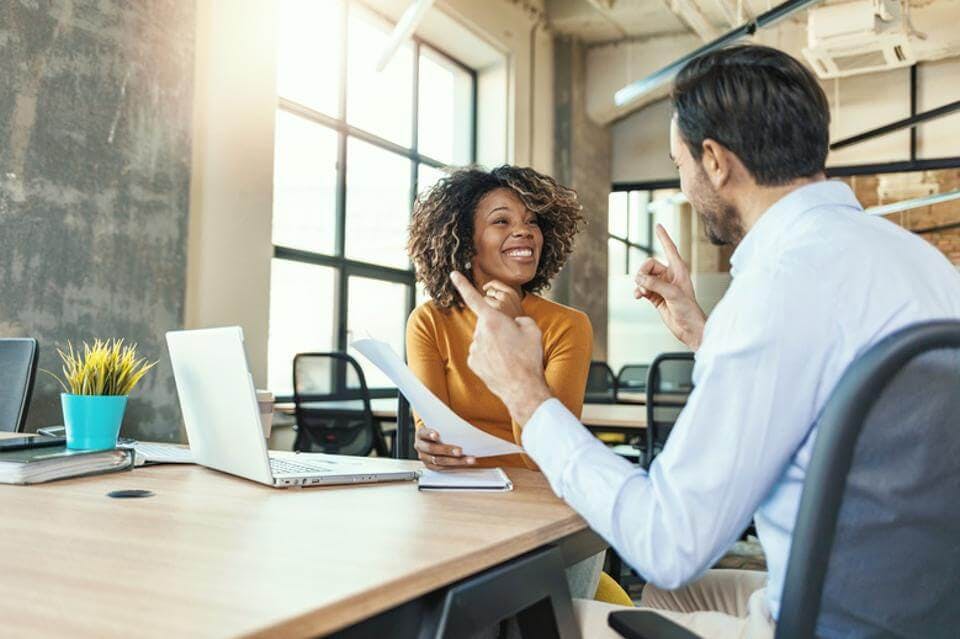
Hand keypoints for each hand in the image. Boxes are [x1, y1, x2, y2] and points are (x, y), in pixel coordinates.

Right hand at [415, 426, 475, 469]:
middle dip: (447, 450)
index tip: (437, 435)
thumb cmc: (437, 430)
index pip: (424, 433)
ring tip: (468, 460)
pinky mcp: (430, 466)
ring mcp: (424, 457)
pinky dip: (454, 467)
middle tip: (460, 451)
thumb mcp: (437, 425)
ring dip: (455, 461)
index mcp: (421, 434)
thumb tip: (462, 426)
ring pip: (438, 461)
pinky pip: (442, 468)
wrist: (429, 440)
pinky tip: (464, 464)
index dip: (430, 435)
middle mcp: (420, 446)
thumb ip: (445, 426)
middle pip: (432, 449)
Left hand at [451, 271, 551, 424]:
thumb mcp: (531, 328)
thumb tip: (511, 323)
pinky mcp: (473, 362)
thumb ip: (518, 318)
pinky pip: (480, 353)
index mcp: (493, 319)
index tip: (454, 274)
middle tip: (514, 342)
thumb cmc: (529, 357)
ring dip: (494, 343)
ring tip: (510, 356)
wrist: (523, 387)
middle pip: (486, 323)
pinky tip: (501, 364)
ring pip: (483, 339)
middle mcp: (479, 332)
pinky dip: (490, 356)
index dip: (462, 284)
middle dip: (497, 328)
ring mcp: (474, 348)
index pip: (474, 298)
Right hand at [634, 224, 706, 349]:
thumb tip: (638, 279)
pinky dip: (638, 291)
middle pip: (649, 265)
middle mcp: (670, 275)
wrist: (689, 328)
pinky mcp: (656, 296)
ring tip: (642, 293)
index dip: (663, 237)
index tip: (658, 225)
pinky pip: (642, 288)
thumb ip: (655, 284)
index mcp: (679, 269)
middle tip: (643, 284)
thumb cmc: (689, 310)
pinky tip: (638, 297)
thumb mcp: (672, 294)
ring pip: (644, 277)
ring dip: (640, 284)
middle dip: (643, 273)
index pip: (670, 248)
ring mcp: (662, 286)